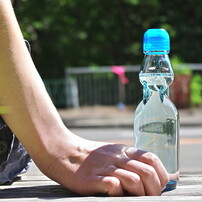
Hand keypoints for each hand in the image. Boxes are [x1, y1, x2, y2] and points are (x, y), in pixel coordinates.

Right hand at [40, 135, 168, 195]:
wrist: (64, 152)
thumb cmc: (90, 156)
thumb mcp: (112, 153)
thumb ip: (130, 161)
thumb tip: (151, 173)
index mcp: (123, 150)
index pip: (151, 159)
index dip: (162, 174)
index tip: (161, 186)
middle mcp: (117, 158)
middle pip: (147, 172)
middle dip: (155, 189)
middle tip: (151, 197)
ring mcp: (105, 168)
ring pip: (134, 180)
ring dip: (140, 194)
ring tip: (134, 198)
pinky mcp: (93, 179)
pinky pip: (114, 186)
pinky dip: (120, 193)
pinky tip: (116, 194)